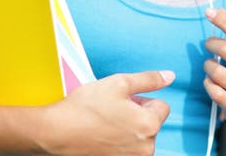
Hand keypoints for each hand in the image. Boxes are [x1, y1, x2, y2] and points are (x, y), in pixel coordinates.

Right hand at [37, 70, 173, 154]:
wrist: (55, 133)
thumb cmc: (86, 107)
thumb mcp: (119, 83)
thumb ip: (149, 80)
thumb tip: (170, 76)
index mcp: (149, 125)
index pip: (161, 106)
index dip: (142, 99)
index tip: (123, 101)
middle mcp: (145, 148)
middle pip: (151, 123)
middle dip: (136, 115)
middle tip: (112, 111)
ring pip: (139, 138)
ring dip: (128, 130)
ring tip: (104, 124)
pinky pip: (127, 150)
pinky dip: (118, 143)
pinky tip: (101, 137)